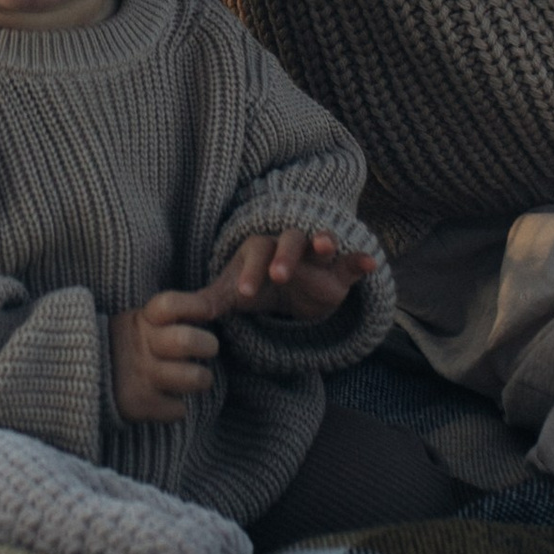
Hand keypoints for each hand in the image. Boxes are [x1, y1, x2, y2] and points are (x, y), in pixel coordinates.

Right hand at [109, 289, 224, 422]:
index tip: (209, 311)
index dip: (195, 305)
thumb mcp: (142, 321)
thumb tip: (217, 301)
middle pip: (185, 340)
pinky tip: (170, 400)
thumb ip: (176, 313)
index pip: (169, 304)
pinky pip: (177, 410)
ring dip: (201, 379)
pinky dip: (177, 408)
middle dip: (207, 344)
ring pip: (192, 377)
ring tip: (198, 378)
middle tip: (210, 348)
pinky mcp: (138, 404)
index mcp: (141, 320)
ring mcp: (140, 375)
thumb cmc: (128, 345)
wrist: (82, 376)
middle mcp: (141, 346)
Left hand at [206, 228, 376, 324]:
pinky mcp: (339, 273)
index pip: (255, 252)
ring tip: (326, 247)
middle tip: (279, 276)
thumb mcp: (233, 293)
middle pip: (289, 240)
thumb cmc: (256, 284)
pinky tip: (369, 262)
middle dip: (285, 255)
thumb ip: (211, 301)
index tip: (243, 294)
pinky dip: (360, 260)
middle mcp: (290, 246)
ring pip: (322, 240)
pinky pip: (351, 261)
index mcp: (261, 248)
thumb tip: (184, 313)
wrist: (286, 290)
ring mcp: (317, 258)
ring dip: (324, 241)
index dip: (249, 271)